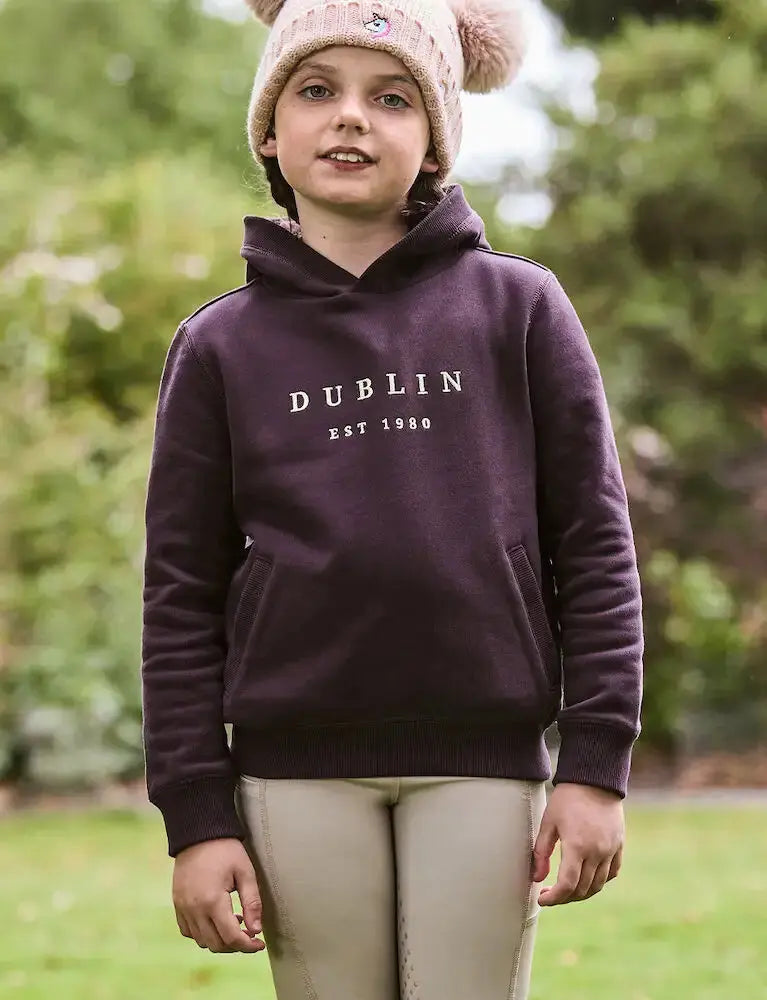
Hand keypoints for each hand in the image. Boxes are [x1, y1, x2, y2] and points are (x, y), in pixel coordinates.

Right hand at [172, 837, 265, 952]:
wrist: (199, 833)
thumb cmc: (225, 850)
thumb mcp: (245, 872)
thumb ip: (252, 903)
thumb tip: (256, 930)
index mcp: (213, 901)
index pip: (231, 937)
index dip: (248, 946)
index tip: (260, 944)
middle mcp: (194, 909)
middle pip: (216, 944)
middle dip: (235, 945)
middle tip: (249, 934)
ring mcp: (183, 908)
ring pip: (201, 941)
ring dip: (219, 940)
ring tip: (234, 922)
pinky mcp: (177, 904)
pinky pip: (188, 931)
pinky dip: (203, 933)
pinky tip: (215, 920)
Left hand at [531, 782, 623, 905]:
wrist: (594, 779)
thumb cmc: (567, 798)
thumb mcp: (548, 822)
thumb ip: (541, 852)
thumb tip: (537, 878)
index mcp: (577, 846)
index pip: (567, 885)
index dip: (554, 898)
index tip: (542, 899)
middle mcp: (597, 852)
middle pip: (582, 889)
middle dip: (564, 898)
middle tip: (550, 894)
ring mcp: (610, 850)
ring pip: (598, 885)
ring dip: (581, 893)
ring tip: (566, 890)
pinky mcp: (619, 845)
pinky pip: (611, 873)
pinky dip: (599, 881)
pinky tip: (586, 878)